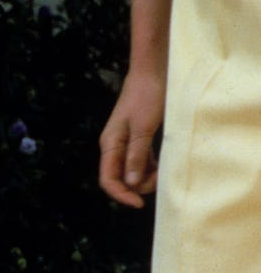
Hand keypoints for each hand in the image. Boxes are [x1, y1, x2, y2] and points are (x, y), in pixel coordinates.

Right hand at [98, 70, 165, 207]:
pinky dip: (151, 167)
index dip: (122, 195)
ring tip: (163, 171)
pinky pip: (141, 162)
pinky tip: (162, 164)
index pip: (108, 180)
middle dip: (138, 185)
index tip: (140, 203)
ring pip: (132, 172)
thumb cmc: (148, 94)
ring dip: (146, 177)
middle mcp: (114, 146)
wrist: (153, 69)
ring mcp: (125, 143)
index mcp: (110, 144)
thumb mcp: (144, 127)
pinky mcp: (137, 139)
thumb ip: (136, 156)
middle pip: (120, 179)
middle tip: (159, 179)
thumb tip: (130, 183)